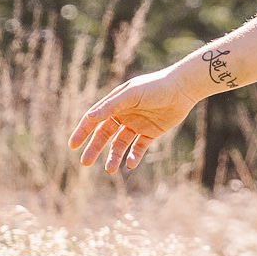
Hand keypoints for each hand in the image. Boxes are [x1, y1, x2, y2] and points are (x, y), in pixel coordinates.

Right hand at [68, 67, 198, 173]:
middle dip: (94, 148)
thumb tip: (90, 117)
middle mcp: (124, 115)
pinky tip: (130, 164)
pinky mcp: (151, 132)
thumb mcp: (132, 94)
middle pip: (104, 135)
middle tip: (85, 163)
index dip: (82, 132)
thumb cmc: (156, 87)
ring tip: (110, 169)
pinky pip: (139, 147)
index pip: (94, 119)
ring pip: (120, 144)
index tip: (73, 145)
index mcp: (115, 104)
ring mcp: (137, 124)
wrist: (183, 88)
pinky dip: (134, 156)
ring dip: (114, 156)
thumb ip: (111, 106)